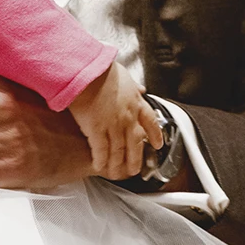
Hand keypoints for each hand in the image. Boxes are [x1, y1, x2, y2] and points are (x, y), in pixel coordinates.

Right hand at [67, 62, 162, 179]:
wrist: (87, 70)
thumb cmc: (101, 70)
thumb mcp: (124, 74)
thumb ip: (132, 85)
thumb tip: (140, 89)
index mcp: (136, 102)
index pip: (151, 122)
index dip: (155, 135)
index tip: (156, 143)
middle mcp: (128, 116)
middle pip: (136, 144)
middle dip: (136, 159)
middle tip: (134, 169)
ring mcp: (114, 125)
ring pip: (119, 151)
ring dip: (118, 165)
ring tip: (116, 174)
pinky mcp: (97, 130)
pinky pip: (101, 151)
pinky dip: (101, 161)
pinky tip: (100, 167)